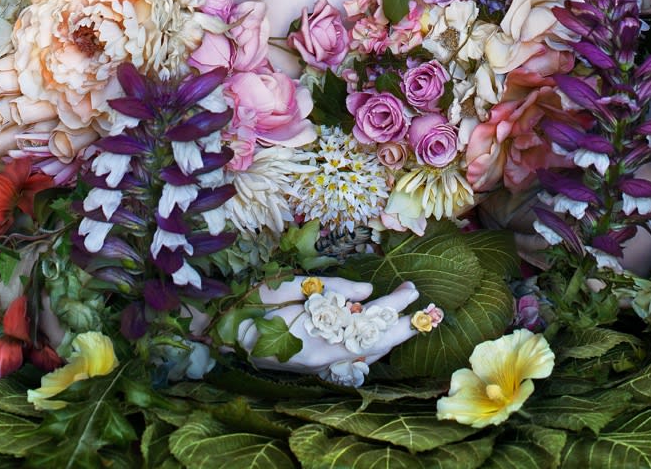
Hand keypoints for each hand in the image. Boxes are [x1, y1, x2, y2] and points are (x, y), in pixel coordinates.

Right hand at [237, 275, 419, 384]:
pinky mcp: (318, 364)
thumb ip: (329, 289)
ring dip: (391, 336)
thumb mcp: (287, 286)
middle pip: (375, 342)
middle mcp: (325, 356)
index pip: (369, 322)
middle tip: (422, 304)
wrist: (228, 339)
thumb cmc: (253, 308)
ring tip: (410, 316)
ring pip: (367, 352)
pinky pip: (353, 356)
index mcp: (319, 335)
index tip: (412, 291)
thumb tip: (365, 291)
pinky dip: (372, 344)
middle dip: (401, 323)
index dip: (393, 307)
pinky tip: (382, 333)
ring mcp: (322, 363)